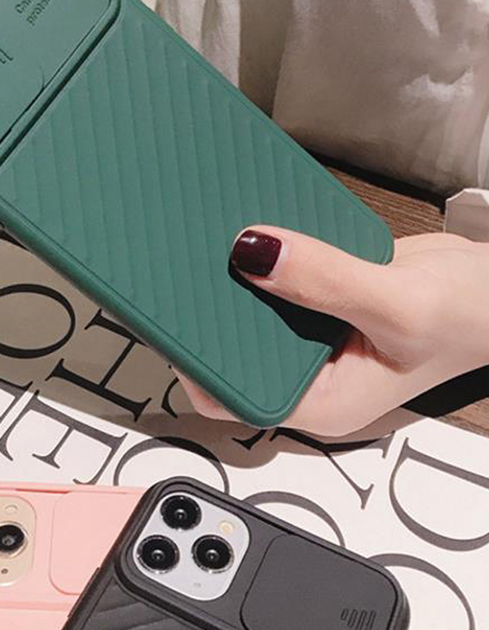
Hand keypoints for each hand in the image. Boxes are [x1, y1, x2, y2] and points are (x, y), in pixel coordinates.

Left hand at [179, 227, 488, 436]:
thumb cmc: (473, 317)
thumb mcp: (401, 306)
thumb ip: (328, 281)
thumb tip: (253, 252)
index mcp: (323, 400)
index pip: (238, 396)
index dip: (197, 365)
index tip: (171, 323)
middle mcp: (309, 371)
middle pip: (235, 349)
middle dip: (208, 315)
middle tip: (177, 269)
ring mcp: (310, 333)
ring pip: (252, 308)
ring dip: (232, 279)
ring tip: (200, 242)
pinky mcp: (316, 298)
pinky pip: (278, 277)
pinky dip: (264, 256)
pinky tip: (247, 228)